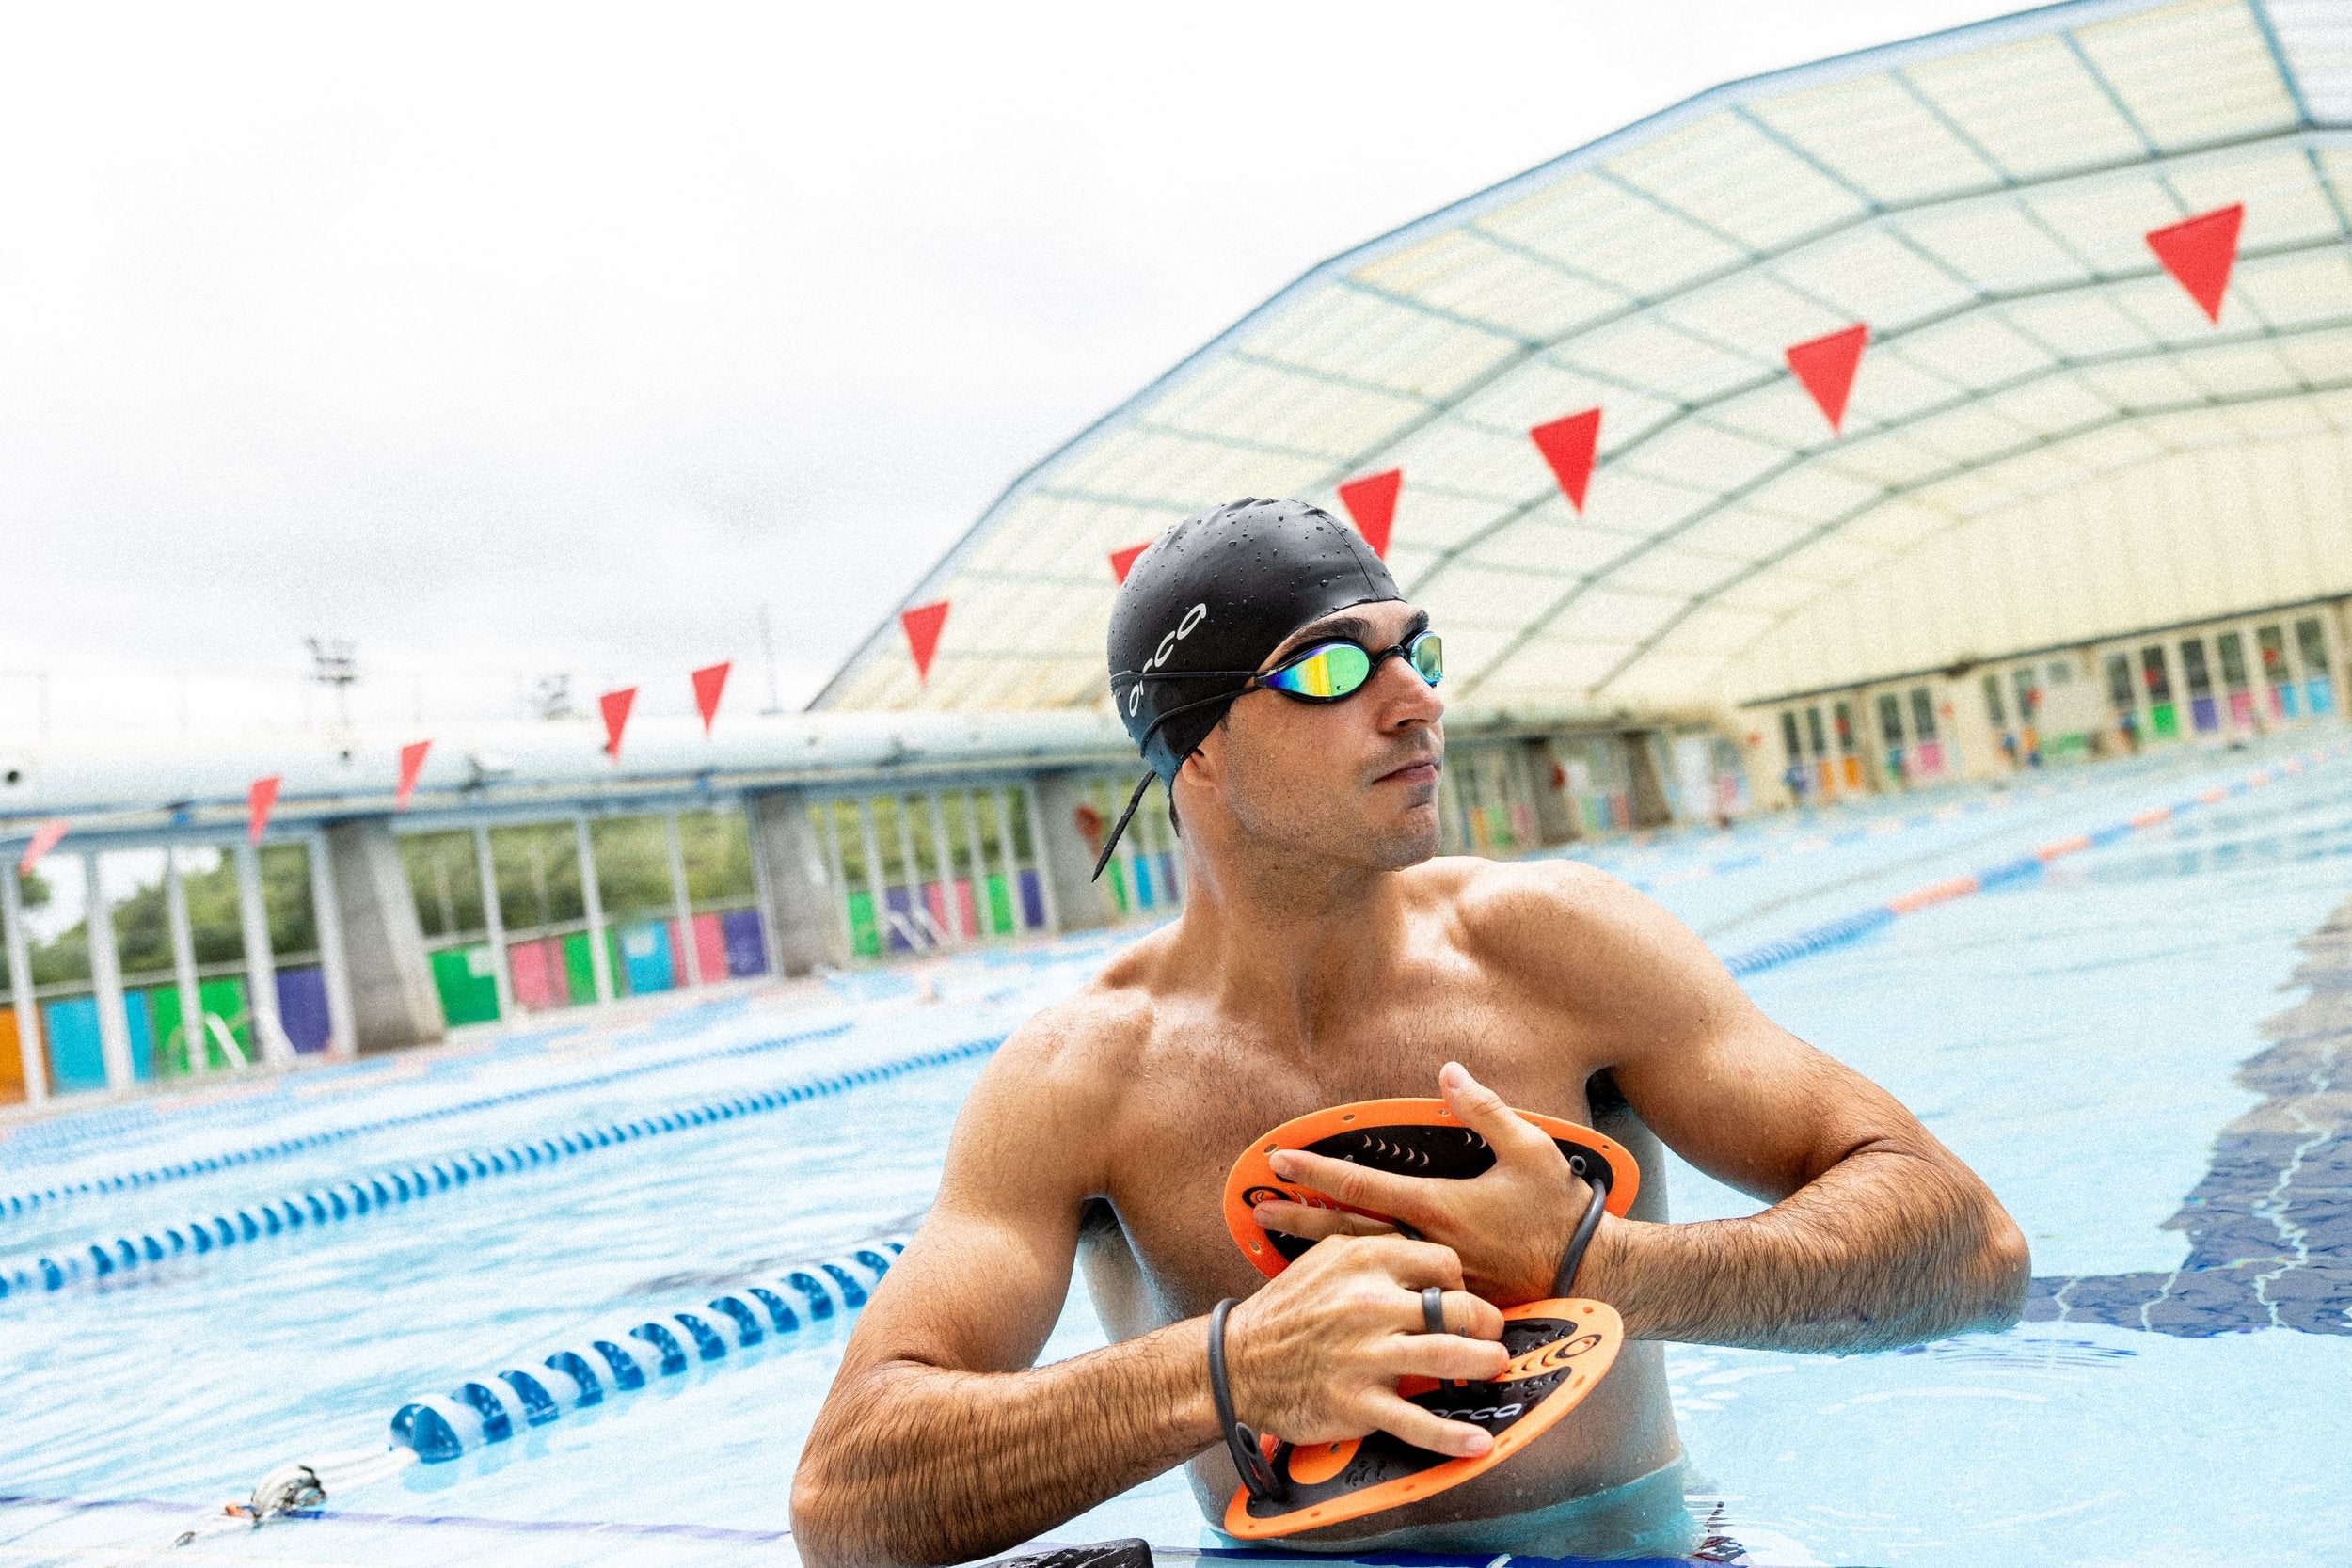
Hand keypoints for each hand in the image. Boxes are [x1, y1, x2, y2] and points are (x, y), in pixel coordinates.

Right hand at [1223, 1233, 1506, 1459]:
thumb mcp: (1324, 1258)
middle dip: (1484, 1321)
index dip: (1458, 1281)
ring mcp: (1365, 1354)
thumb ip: (1372, 1250)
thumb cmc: (1287, 1311)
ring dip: (1483, 1363)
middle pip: (1455, 1306)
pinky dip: (1453, 1436)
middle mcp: (1369, 1303)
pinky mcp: (1358, 1402)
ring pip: (1448, 1355)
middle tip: (1490, 1332)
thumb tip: (1421, 1253)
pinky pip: (1417, 1422)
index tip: (1456, 1296)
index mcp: (1362, 1260)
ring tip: (1495, 1365)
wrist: (1236, 1364)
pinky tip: (1478, 1442)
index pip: (1441, 1262)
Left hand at [1250, 1062, 1593, 1304]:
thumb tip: (1449, 1072)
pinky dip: (1357, 1289)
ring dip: (1317, 1257)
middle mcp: (1424, 1246)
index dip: (1316, 1171)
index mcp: (1437, 1206)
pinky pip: (1390, 1296)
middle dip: (1298, 1221)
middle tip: (1256, 1214)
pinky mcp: (1445, 1307)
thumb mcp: (1530, 1148)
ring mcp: (1432, 1282)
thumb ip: (1485, 1109)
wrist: (1594, 1278)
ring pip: (1363, 1268)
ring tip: (1278, 1253)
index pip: (1361, 1185)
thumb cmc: (1560, 1212)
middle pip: (1345, 1233)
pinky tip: (1335, 1291)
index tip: (1277, 1161)